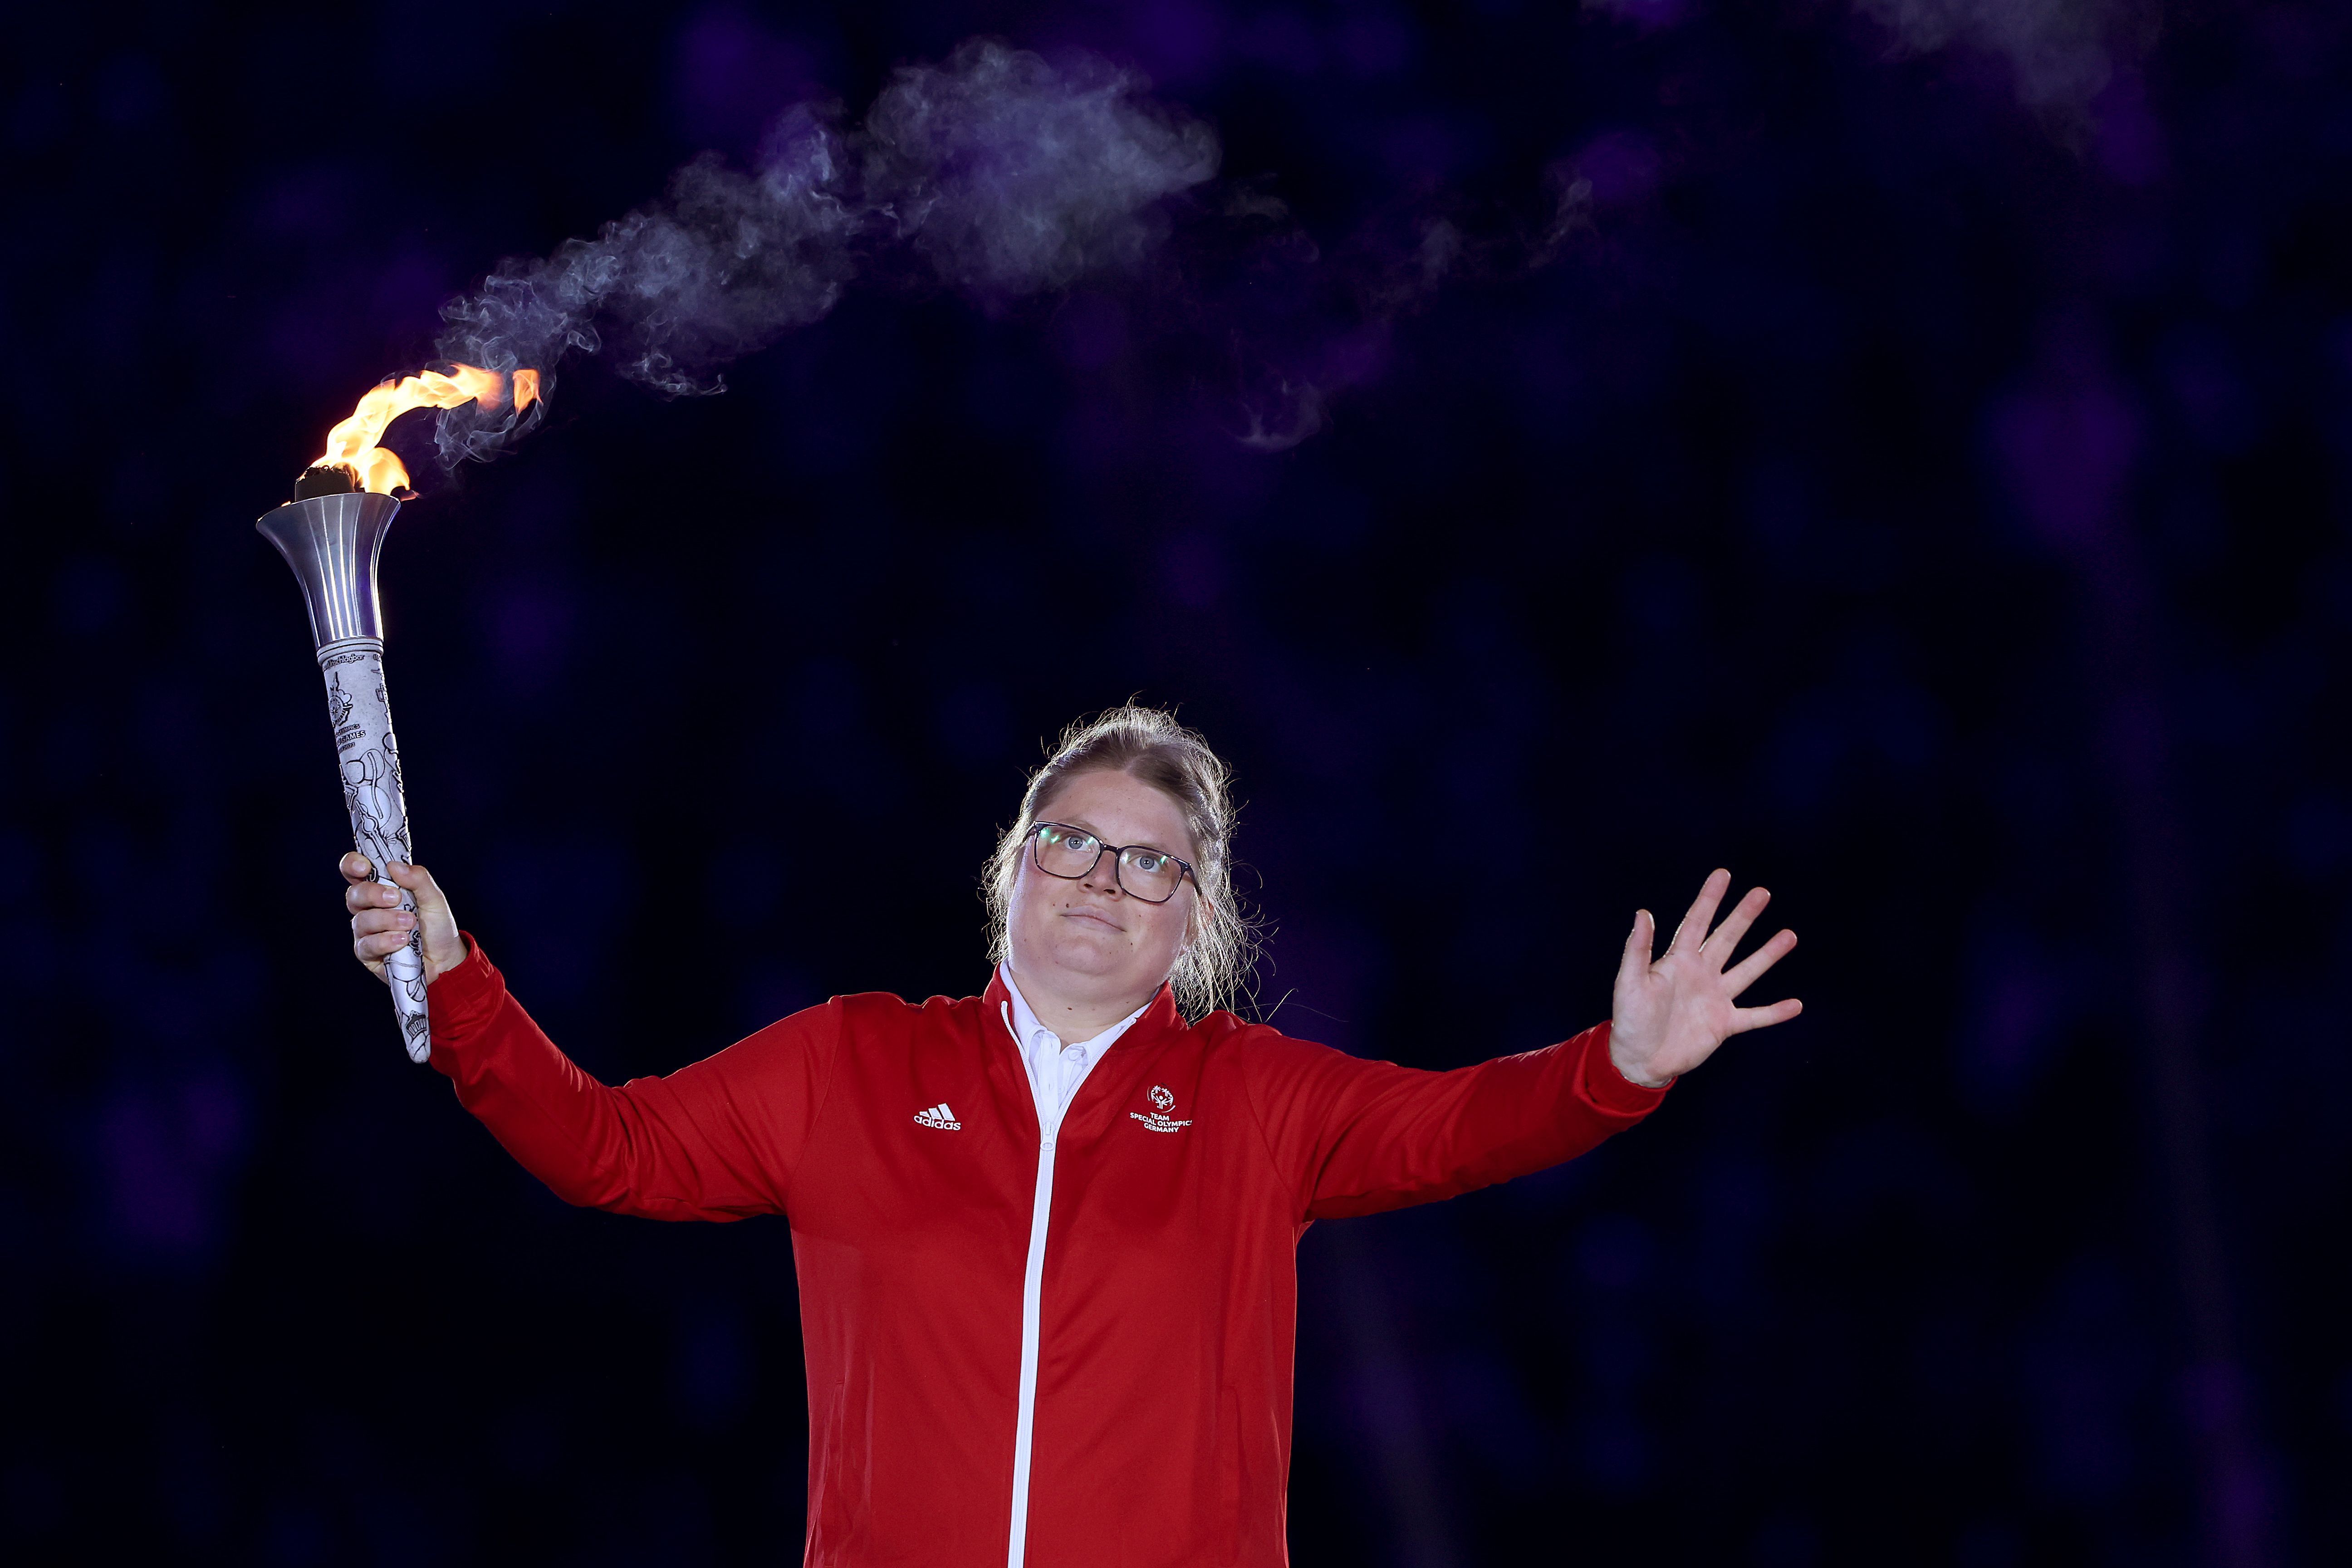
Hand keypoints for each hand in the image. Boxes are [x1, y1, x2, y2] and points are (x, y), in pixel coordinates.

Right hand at [341, 852, 466, 986]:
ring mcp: (366, 931)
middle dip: (373, 894)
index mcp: (381, 889)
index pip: (355, 872)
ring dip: (387, 920)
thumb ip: (418, 879)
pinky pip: (366, 944)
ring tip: (410, 923)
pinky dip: (385, 941)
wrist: (445, 959)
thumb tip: (395, 866)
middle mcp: (368, 908)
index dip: (353, 865)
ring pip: (360, 920)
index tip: (366, 867)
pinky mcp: (367, 953)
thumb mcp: (434, 899)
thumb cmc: (436, 926)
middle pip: (354, 895)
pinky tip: (402, 940)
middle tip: (396, 899)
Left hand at [1609, 869, 1800, 1087]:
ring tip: (1789, 935)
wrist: (1638, 1059)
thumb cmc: (1629, 1019)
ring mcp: (1715, 998)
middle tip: (1763, 893)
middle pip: (1727, 939)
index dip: (1709, 899)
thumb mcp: (1629, 982)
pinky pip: (1755, 1016)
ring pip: (1747, 971)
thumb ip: (1637, 949)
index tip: (1723, 874)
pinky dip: (1775, 1012)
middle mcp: (1701, 974)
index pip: (1696, 922)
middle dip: (1743, 916)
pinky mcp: (1724, 1024)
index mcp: (1677, 961)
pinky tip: (1796, 1005)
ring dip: (1768, 954)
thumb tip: (1643, 913)